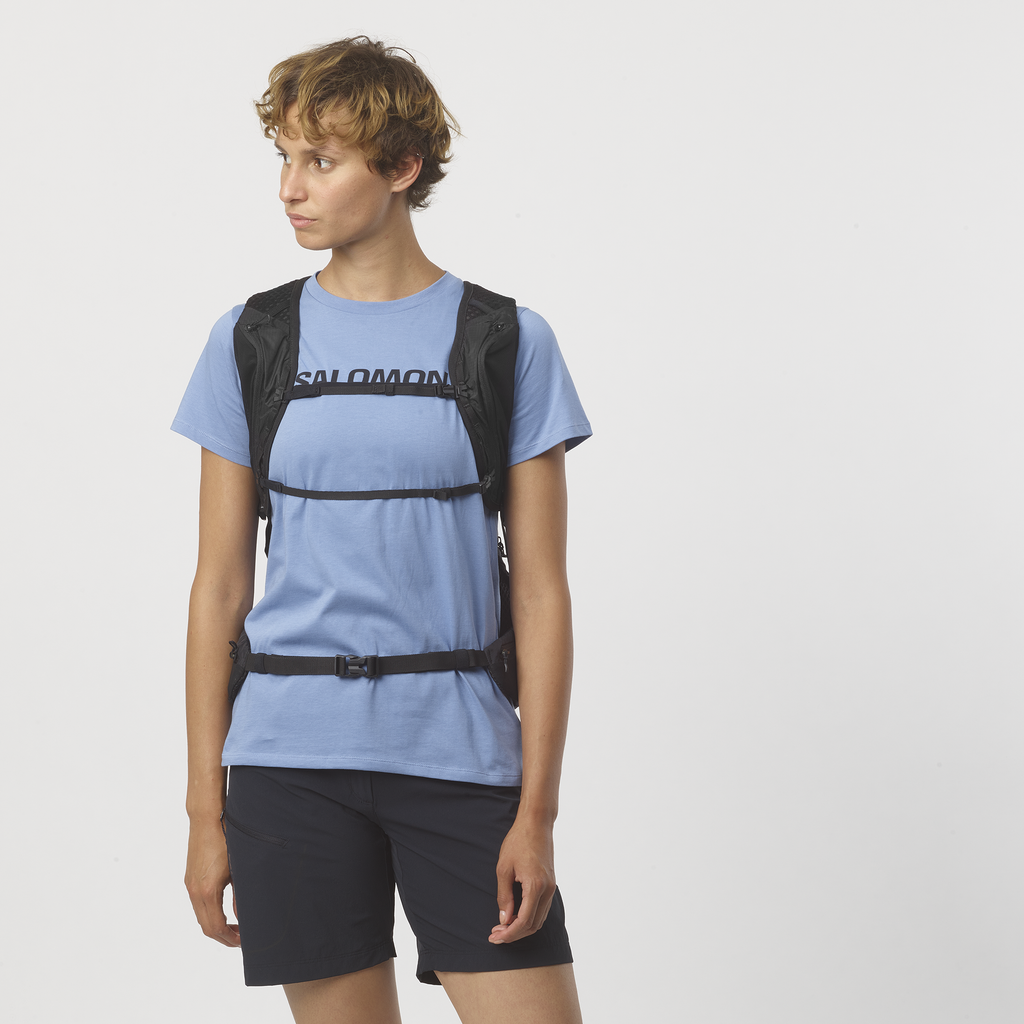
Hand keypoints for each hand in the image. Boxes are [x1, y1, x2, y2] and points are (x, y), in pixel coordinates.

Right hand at [184, 819, 240, 946]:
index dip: (229, 938)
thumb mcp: (238, 867)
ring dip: (216, 925)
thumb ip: (241, 895)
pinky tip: (224, 909)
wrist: (207, 818)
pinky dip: (210, 913)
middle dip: (223, 936)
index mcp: (207, 890)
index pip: (215, 927)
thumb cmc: (226, 837)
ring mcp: (190, 884)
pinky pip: (197, 904)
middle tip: (241, 938)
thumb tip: (245, 916)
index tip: (243, 941)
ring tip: (235, 925)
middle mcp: (194, 890)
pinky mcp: (190, 877)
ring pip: (200, 916)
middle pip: (206, 926)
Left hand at [489, 816, 555, 943]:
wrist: (536, 823)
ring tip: (503, 926)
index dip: (509, 933)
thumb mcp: (504, 868)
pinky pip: (542, 909)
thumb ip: (504, 896)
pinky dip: (529, 917)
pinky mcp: (550, 884)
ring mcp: (551, 887)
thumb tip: (504, 919)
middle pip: (533, 925)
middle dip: (514, 934)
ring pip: (539, 919)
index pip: (524, 921)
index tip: (495, 936)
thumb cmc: (518, 842)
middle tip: (496, 934)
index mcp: (536, 886)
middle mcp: (548, 890)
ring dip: (522, 927)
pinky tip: (514, 915)